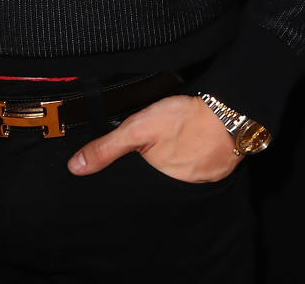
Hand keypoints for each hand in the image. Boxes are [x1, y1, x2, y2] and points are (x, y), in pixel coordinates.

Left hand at [67, 94, 238, 182]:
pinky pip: (198, 174)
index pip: (135, 192)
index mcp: (155, 181)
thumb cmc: (184, 117)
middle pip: (155, 185)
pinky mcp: (215, 176)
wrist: (228, 111)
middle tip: (159, 150)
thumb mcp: (137, 128)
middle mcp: (176, 190)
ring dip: (174, 168)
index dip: (130, 181)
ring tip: (175, 147)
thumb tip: (75, 167)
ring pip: (177, 180)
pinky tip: (191, 148)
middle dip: (153, 172)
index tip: (133, 167)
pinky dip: (193, 164)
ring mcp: (198, 184)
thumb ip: (107, 148)